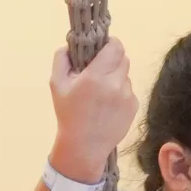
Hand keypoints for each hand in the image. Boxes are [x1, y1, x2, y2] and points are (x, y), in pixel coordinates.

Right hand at [49, 38, 135, 179]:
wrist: (84, 147)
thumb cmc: (68, 115)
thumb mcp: (56, 84)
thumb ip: (62, 58)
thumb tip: (71, 45)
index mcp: (96, 76)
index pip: (116, 46)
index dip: (110, 44)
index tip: (102, 49)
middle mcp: (115, 84)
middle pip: (123, 58)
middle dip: (112, 60)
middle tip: (100, 71)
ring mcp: (127, 96)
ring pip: (126, 75)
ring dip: (116, 78)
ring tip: (102, 93)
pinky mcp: (134, 107)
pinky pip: (128, 90)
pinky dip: (120, 93)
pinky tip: (108, 106)